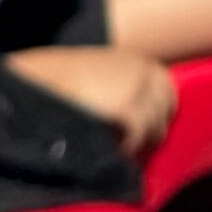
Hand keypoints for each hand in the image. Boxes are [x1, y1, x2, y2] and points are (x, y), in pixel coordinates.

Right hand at [7, 46, 178, 154]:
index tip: (158, 121)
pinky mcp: (127, 108)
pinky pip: (140, 133)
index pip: (165, 85)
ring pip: (156, 122)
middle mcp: (143, 70)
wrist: (46, 77)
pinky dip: (132, 145)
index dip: (164, 105)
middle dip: (158, 123)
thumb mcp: (102, 69)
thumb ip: (121, 82)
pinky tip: (120, 151)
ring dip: (145, 137)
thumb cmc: (67, 74)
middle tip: (147, 140)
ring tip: (130, 147)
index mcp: (138, 60)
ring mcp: (138, 88)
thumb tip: (133, 104)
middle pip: (165, 105)